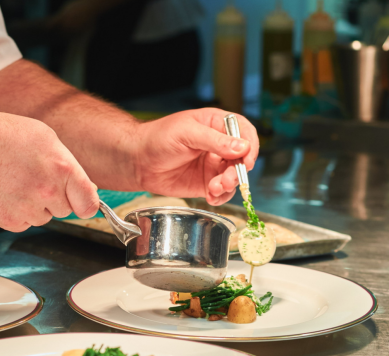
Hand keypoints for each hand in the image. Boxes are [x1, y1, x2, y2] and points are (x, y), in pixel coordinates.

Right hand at [0, 109, 98, 231]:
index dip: (85, 203)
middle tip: (34, 177)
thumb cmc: (2, 135)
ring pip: (43, 217)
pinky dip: (17, 213)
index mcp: (63, 169)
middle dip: (55, 197)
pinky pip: (23, 224)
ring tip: (15, 180)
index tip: (81, 202)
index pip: (89, 204)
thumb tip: (87, 190)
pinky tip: (5, 192)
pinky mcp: (8, 221)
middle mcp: (48, 191)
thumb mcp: (46, 138)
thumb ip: (70, 166)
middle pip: (65, 210)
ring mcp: (27, 208)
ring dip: (35, 205)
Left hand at [132, 108, 258, 204]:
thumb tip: (242, 147)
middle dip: (238, 171)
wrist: (138, 161)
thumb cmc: (158, 138)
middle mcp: (219, 145)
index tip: (247, 159)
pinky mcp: (207, 183)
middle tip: (226, 180)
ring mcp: (214, 165)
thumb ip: (215, 141)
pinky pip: (223, 192)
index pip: (244, 131)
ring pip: (234, 177)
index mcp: (216, 124)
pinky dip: (221, 196)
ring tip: (214, 188)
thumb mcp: (186, 133)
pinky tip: (210, 196)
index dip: (250, 145)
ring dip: (229, 185)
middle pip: (243, 158)